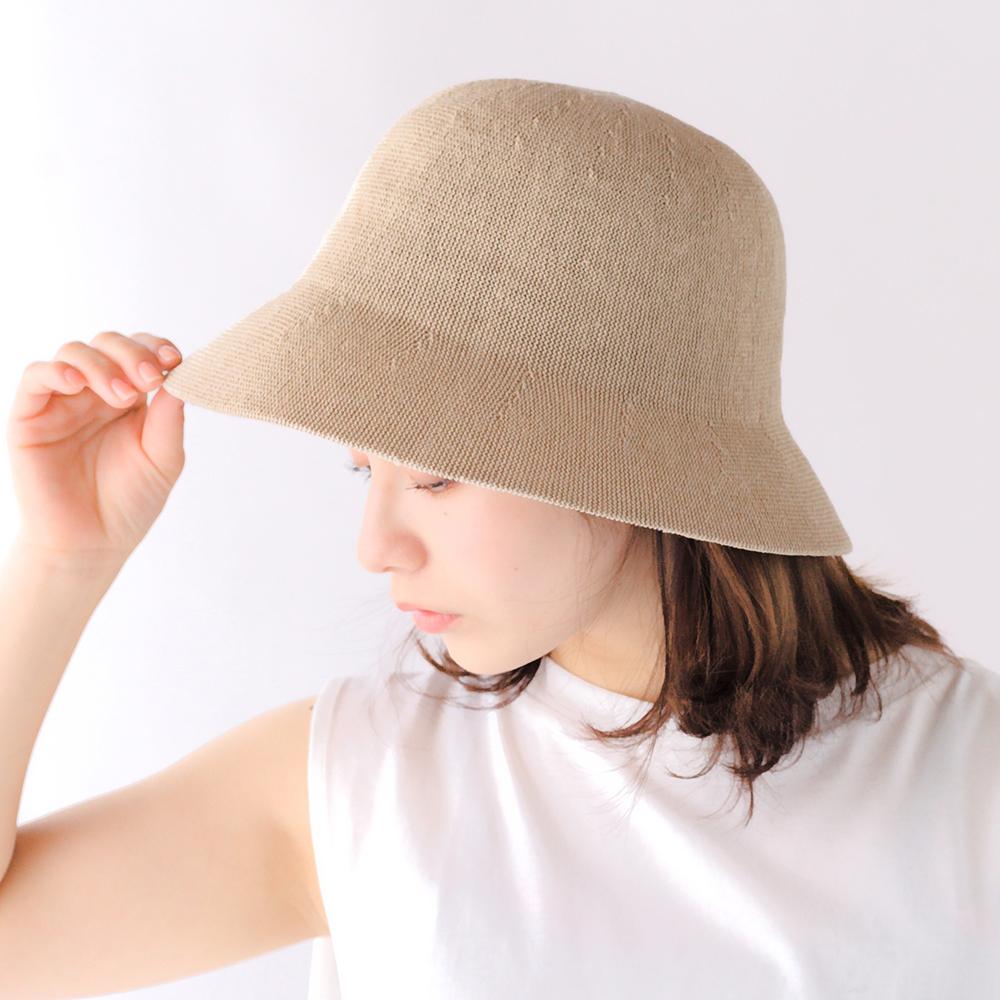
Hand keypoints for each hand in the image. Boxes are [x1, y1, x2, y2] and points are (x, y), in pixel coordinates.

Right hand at [6, 331, 186, 564]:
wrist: (92, 543)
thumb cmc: (129, 502)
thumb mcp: (163, 459)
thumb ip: (170, 419)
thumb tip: (181, 378)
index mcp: (131, 398)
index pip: (142, 353)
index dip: (156, 347)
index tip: (175, 360)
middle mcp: (96, 393)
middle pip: (109, 343)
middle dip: (133, 353)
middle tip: (150, 379)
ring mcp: (62, 401)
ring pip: (75, 353)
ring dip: (103, 365)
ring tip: (123, 396)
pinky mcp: (30, 416)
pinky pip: (36, 377)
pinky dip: (57, 371)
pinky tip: (78, 383)